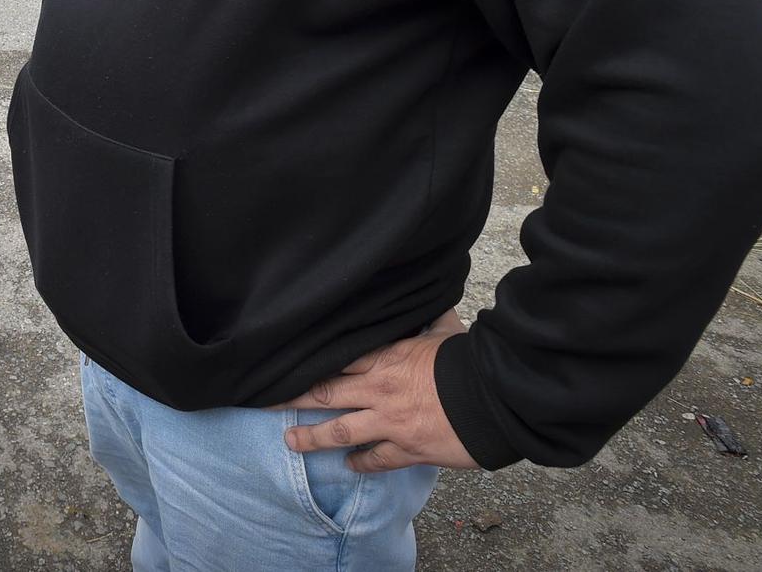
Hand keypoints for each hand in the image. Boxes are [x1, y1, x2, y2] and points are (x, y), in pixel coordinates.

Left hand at [274, 309, 479, 472]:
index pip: (335, 361)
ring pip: (340, 431)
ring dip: (312, 437)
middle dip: (293, 398)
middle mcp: (379, 390)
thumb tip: (429, 297)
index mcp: (385, 358)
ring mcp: (391, 422)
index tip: (284, 367)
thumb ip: (429, 320)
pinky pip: (376, 459)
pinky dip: (361, 463)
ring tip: (290, 441)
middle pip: (325, 393)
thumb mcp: (444, 332)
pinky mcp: (408, 449)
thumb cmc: (469, 361)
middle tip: (266, 402)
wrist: (495, 398)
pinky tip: (348, 465)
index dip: (308, 365)